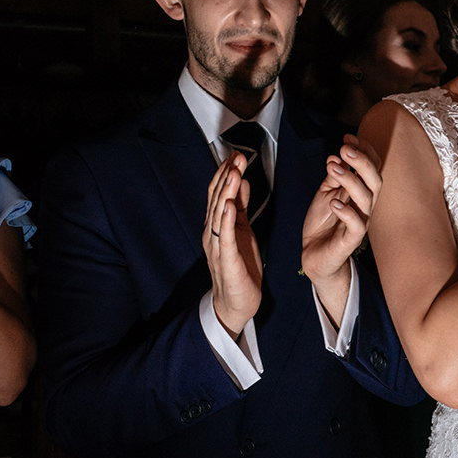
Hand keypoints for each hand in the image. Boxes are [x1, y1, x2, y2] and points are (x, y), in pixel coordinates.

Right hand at [202, 150, 261, 336]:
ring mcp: (218, 245)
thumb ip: (242, 208)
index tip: (236, 156)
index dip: (226, 173)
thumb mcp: (244, 231)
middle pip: (218, 198)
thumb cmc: (240, 267)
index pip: (219, 193)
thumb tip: (243, 184)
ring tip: (235, 174)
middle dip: (228, 177)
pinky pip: (226, 237)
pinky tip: (230, 206)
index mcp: (218, 224)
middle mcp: (213, 232)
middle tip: (238, 158)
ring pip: (219, 214)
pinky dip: (227, 220)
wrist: (236, 301)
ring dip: (227, 192)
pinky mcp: (227, 259)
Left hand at [301, 135, 380, 284]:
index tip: (347, 137)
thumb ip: (333, 177)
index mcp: (360, 191)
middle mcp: (365, 205)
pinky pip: (357, 225)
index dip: (364, 151)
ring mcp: (360, 222)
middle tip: (345, 148)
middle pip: (375, 180)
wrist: (314, 254)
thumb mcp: (325, 193)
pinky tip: (334, 203)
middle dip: (362, 162)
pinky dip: (346, 212)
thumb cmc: (323, 223)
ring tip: (333, 168)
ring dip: (351, 180)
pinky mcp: (351, 239)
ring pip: (366, 199)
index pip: (372, 167)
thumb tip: (337, 156)